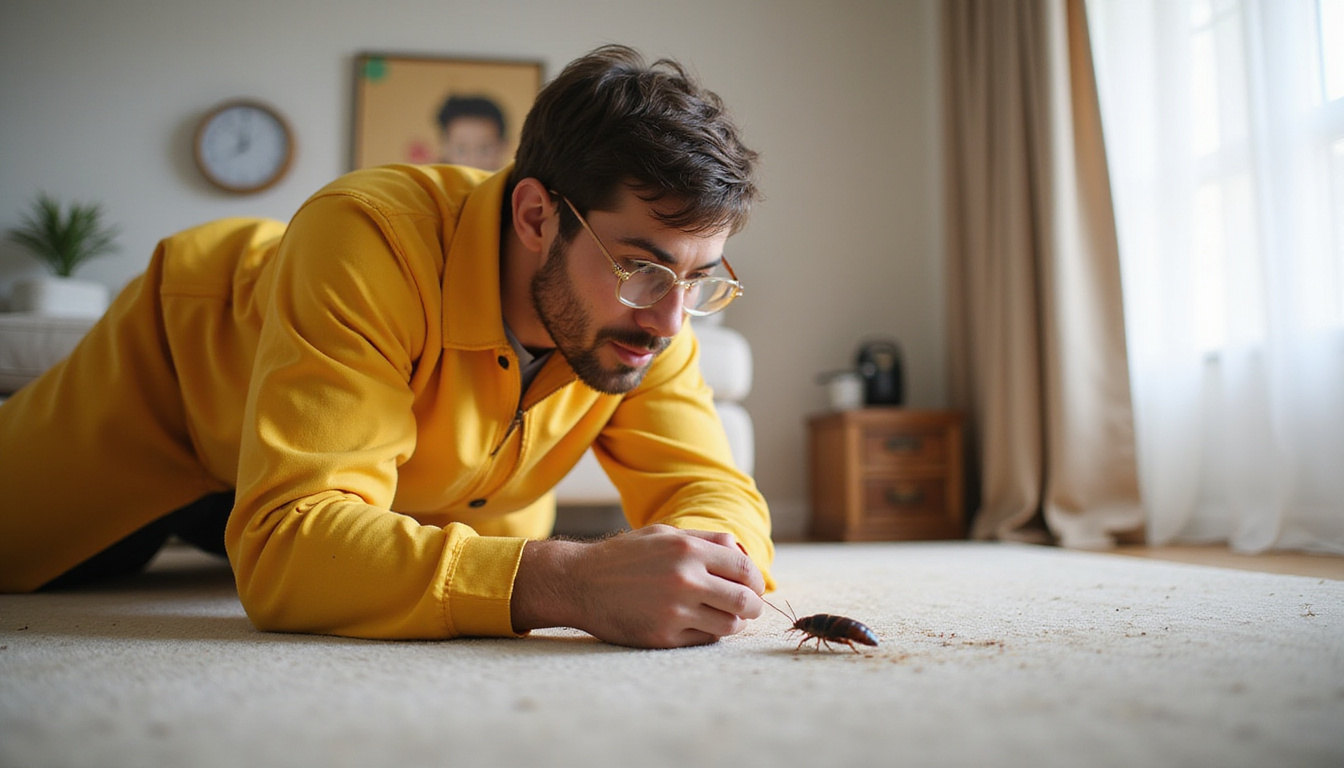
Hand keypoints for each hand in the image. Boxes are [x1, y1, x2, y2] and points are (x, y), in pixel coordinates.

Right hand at [511, 524, 764, 647]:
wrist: (579, 582)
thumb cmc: (625, 556)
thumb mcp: (664, 534)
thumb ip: (706, 540)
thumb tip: (743, 556)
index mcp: (688, 549)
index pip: (745, 569)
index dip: (755, 582)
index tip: (753, 588)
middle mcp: (685, 579)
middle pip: (745, 601)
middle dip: (753, 606)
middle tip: (749, 608)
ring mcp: (674, 611)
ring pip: (730, 625)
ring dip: (733, 622)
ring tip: (724, 617)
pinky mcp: (663, 637)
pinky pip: (705, 639)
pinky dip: (708, 633)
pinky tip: (698, 624)